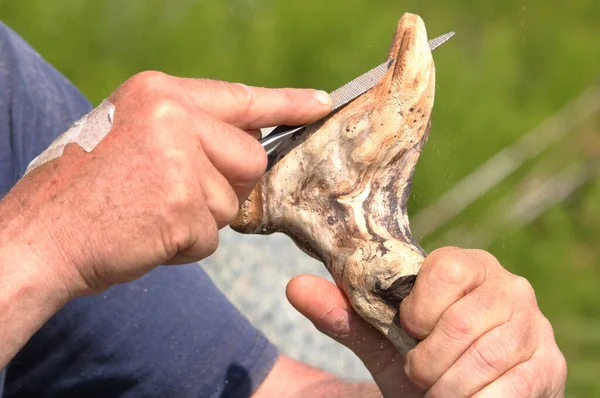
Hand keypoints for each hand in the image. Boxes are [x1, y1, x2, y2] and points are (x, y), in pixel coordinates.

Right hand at [0, 71, 330, 295]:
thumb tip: (248, 142)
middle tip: (176, 196)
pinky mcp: (181, 206)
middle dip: (227, 187)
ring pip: (230, 203)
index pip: (240, 98)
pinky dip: (183, 247)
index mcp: (159, 93)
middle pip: (251, 159)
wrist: (37, 237)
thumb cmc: (85, 190)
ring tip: (148, 214)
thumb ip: (188, 131)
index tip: (321, 104)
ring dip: (197, 220)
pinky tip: (145, 235)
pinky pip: (210, 237)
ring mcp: (179, 160)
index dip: (285, 104)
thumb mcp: (131, 135)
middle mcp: (172, 116)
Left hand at [288, 247, 566, 396]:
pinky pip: (511, 389)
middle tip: (419, 372)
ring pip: (484, 357)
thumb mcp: (382, 339)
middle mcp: (509, 288)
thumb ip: (345, 315)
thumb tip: (294, 286)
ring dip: (448, 386)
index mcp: (468, 266)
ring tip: (438, 388)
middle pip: (462, 321)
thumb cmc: (422, 360)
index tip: (408, 330)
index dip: (419, 308)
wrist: (461, 395)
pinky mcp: (550, 367)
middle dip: (428, 361)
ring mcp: (535, 327)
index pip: (447, 268)